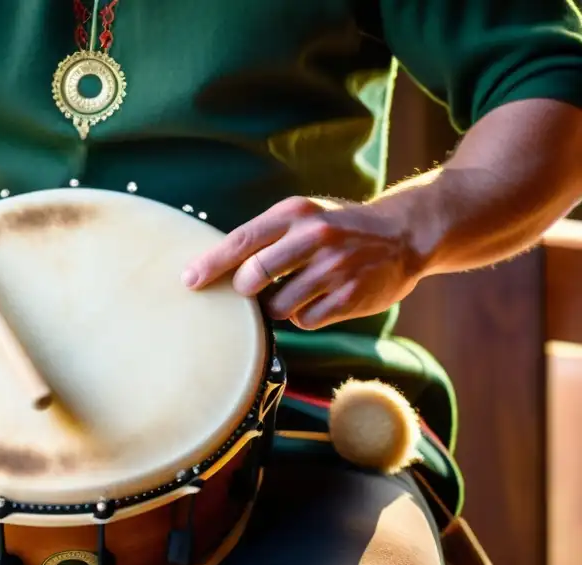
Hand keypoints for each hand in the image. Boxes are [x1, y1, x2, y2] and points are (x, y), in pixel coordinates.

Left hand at [180, 196, 429, 329]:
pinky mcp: (351, 296)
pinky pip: (306, 320)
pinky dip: (305, 316)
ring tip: (296, 291)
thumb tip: (211, 267)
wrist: (404, 234)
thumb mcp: (303, 216)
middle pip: (254, 276)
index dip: (211, 264)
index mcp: (295, 213)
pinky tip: (321, 300)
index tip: (189, 282)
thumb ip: (265, 236)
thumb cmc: (338, 229)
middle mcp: (314, 237)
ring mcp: (335, 267)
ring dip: (278, 306)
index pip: (241, 241)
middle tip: (252, 289)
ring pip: (278, 306)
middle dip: (245, 289)